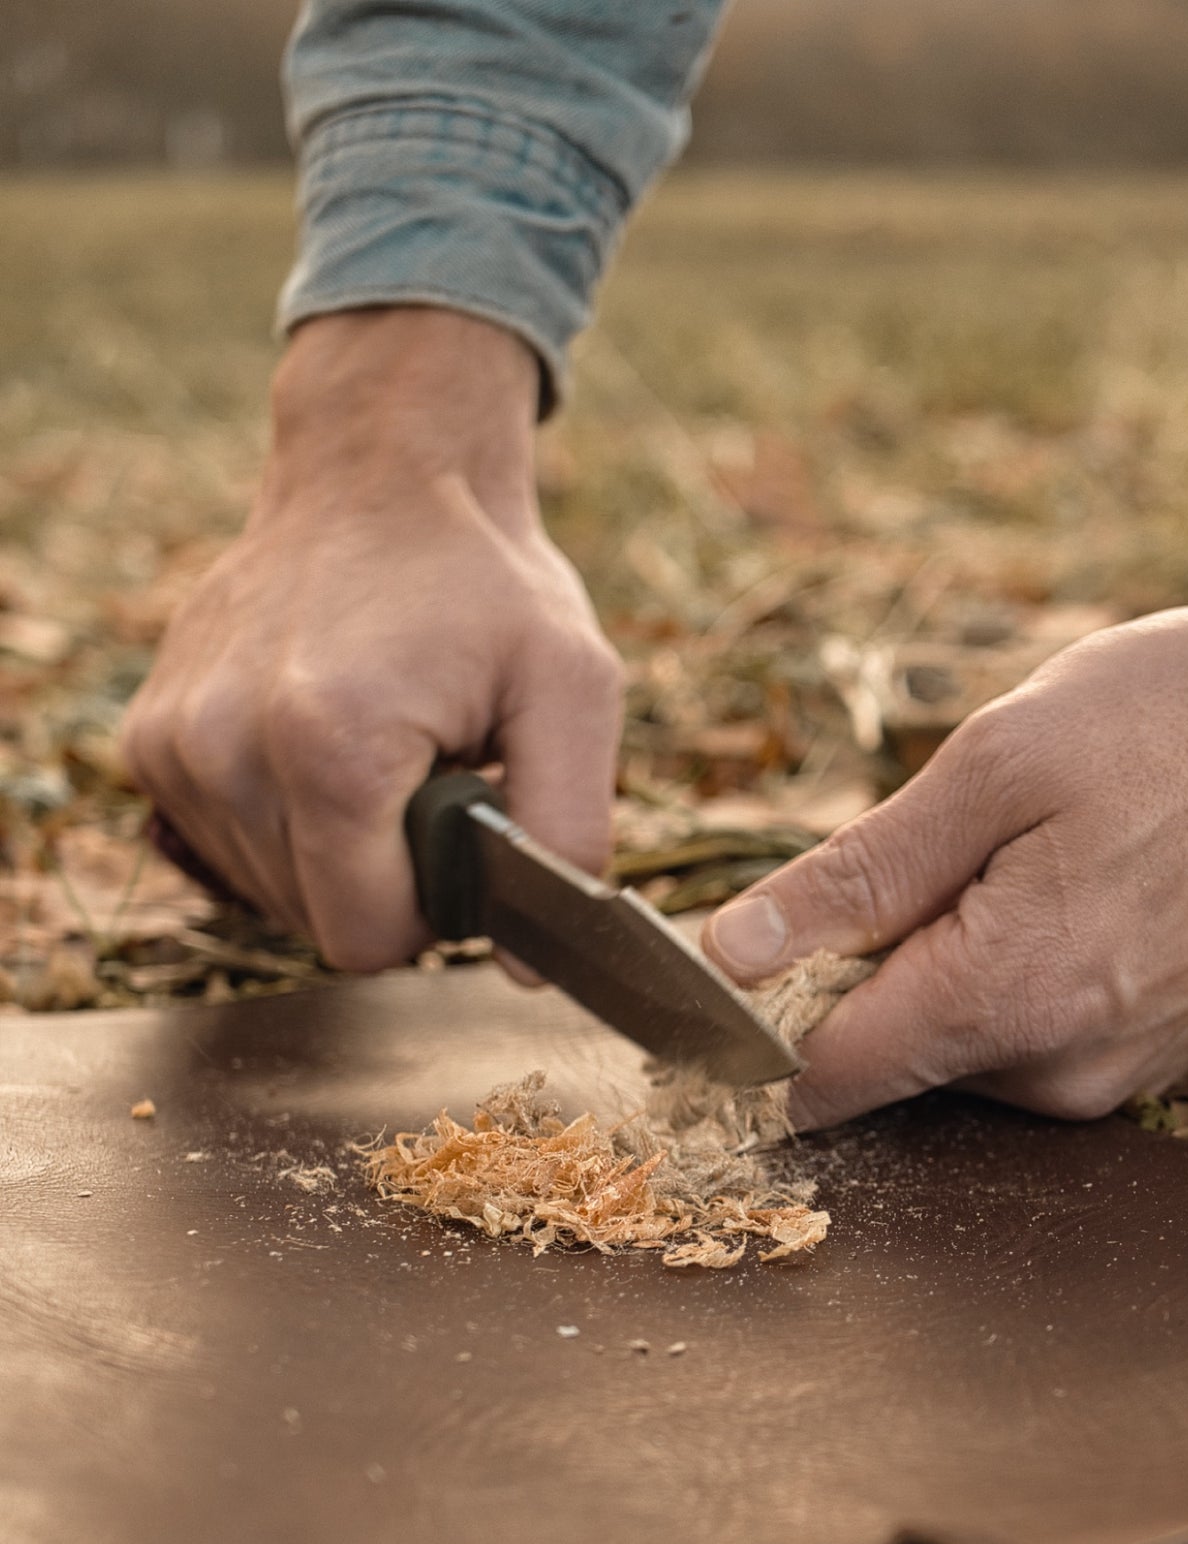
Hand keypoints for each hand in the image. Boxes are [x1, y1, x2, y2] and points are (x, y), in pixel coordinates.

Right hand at [122, 309, 622, 970]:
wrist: (380, 469)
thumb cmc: (484, 581)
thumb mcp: (573, 689)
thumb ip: (568, 830)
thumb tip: (528, 967)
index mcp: (329, 748)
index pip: (369, 940)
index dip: (431, 909)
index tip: (456, 824)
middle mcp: (225, 750)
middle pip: (318, 923)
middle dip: (384, 877)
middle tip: (425, 775)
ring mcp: (173, 745)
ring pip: (269, 892)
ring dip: (333, 848)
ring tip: (377, 748)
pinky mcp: (149, 738)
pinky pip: (228, 844)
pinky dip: (283, 817)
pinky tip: (320, 739)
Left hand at [703, 590, 1187, 1126]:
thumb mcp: (1001, 763)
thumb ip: (857, 875)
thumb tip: (732, 952)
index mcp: (1002, 1001)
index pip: (821, 1081)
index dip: (755, 1025)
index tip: (742, 961)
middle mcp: (1059, 1074)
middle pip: (890, 1055)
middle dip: (879, 960)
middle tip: (953, 844)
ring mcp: (1118, 1076)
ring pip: (964, 1041)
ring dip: (959, 953)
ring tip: (1045, 847)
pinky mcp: (1157, 1058)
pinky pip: (1038, 1031)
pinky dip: (1025, 963)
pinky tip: (1088, 876)